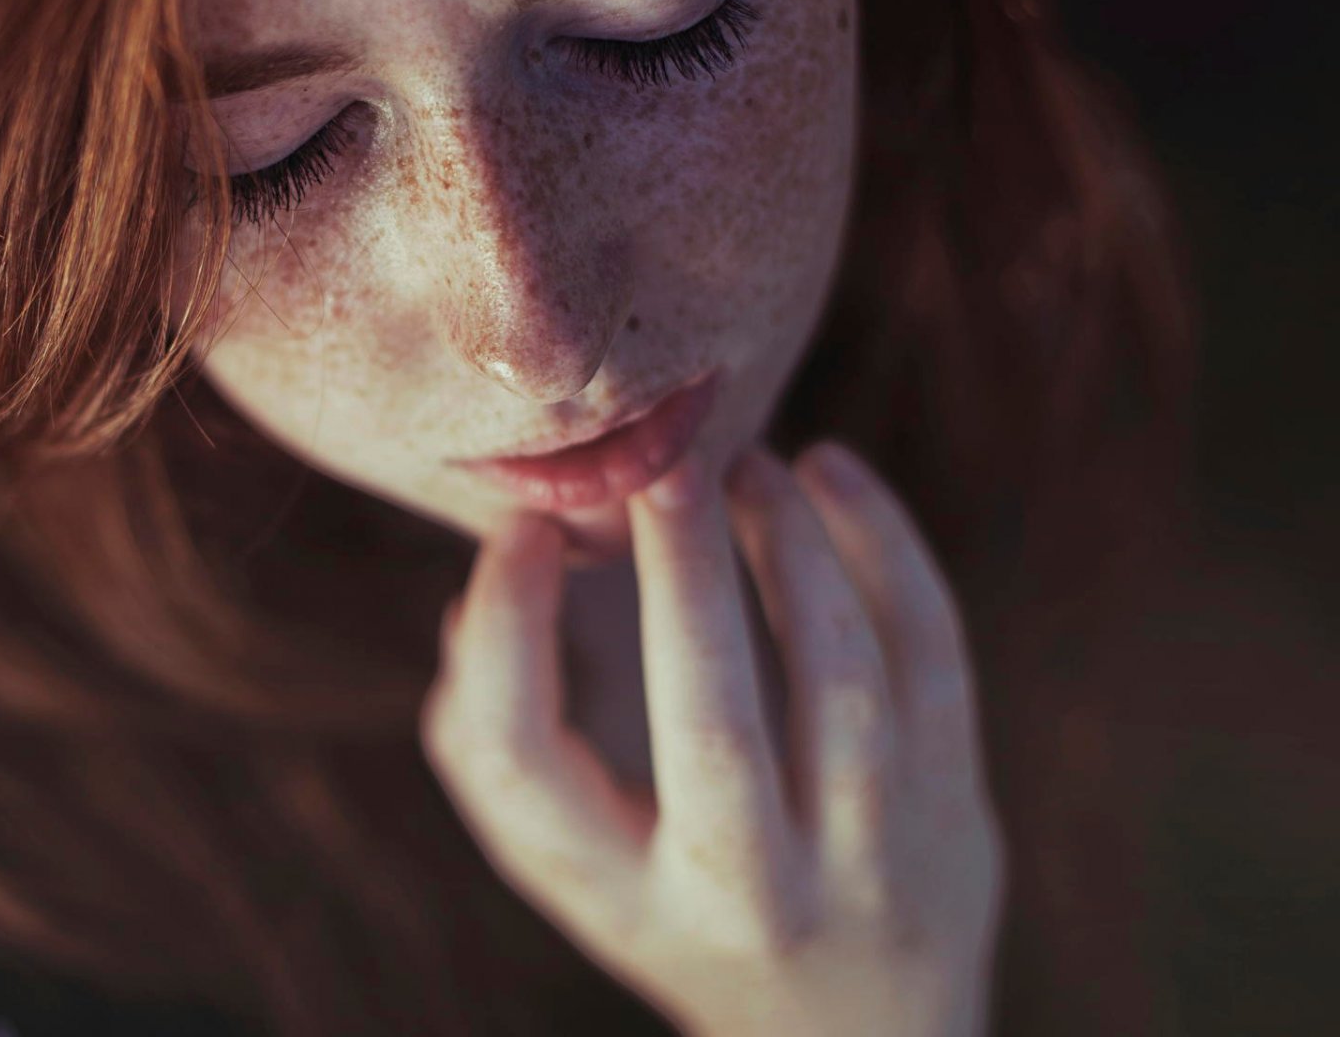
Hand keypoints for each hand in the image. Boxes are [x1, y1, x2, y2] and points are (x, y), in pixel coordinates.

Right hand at [419, 440, 1005, 1036]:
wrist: (857, 1033)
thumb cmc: (677, 902)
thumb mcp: (578, 855)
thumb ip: (509, 734)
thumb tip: (483, 580)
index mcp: (617, 897)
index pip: (528, 769)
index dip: (509, 633)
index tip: (521, 527)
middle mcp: (743, 896)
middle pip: (709, 728)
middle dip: (682, 575)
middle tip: (655, 463)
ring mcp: (866, 863)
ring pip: (842, 684)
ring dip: (792, 546)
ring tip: (750, 459)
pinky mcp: (956, 815)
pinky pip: (934, 658)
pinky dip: (887, 548)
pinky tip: (833, 474)